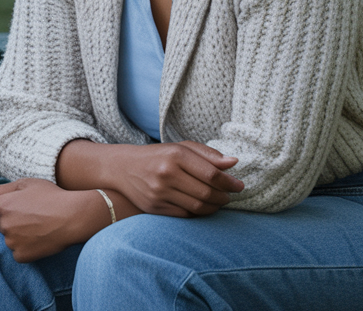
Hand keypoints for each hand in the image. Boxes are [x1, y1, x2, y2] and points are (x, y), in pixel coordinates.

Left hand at [0, 179, 100, 262]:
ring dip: (21, 235)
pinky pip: (18, 253)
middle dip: (15, 221)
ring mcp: (12, 241)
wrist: (74, 216)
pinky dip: (27, 248)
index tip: (30, 204)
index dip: (16, 205)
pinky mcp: (21, 256)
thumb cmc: (51, 196)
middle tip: (37, 216)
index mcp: (1, 205)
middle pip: (3, 224)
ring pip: (10, 239)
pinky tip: (40, 239)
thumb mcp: (25, 184)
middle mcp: (2, 224)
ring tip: (41, 227)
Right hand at [106, 141, 242, 217]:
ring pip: (198, 206)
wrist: (123, 168)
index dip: (230, 182)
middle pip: (207, 192)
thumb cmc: (158, 156)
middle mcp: (166, 173)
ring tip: (218, 201)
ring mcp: (159, 192)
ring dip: (214, 206)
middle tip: (229, 195)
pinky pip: (185, 214)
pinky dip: (199, 212)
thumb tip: (233, 163)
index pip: (211, 174)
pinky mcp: (155, 207)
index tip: (239, 185)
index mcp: (175, 155)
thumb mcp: (180, 148)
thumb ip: (208, 154)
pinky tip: (202, 206)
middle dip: (224, 196)